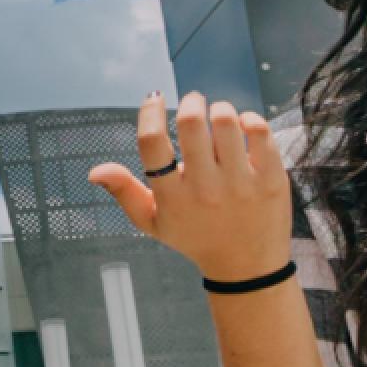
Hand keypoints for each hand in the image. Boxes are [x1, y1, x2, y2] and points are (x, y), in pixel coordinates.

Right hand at [86, 92, 294, 282]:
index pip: (152, 142)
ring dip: (219, 109)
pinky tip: (242, 128)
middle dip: (190, 103)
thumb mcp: (153, 223)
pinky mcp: (271, 180)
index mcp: (172, 197)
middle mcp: (205, 189)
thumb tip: (94, 170)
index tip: (153, 97)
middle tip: (192, 104)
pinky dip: (248, 120)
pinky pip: (259, 131)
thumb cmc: (195, 238)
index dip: (149, 111)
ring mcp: (241, 184)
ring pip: (226, 120)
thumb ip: (124, 193)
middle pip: (191, 123)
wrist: (246, 268)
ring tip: (217, 117)